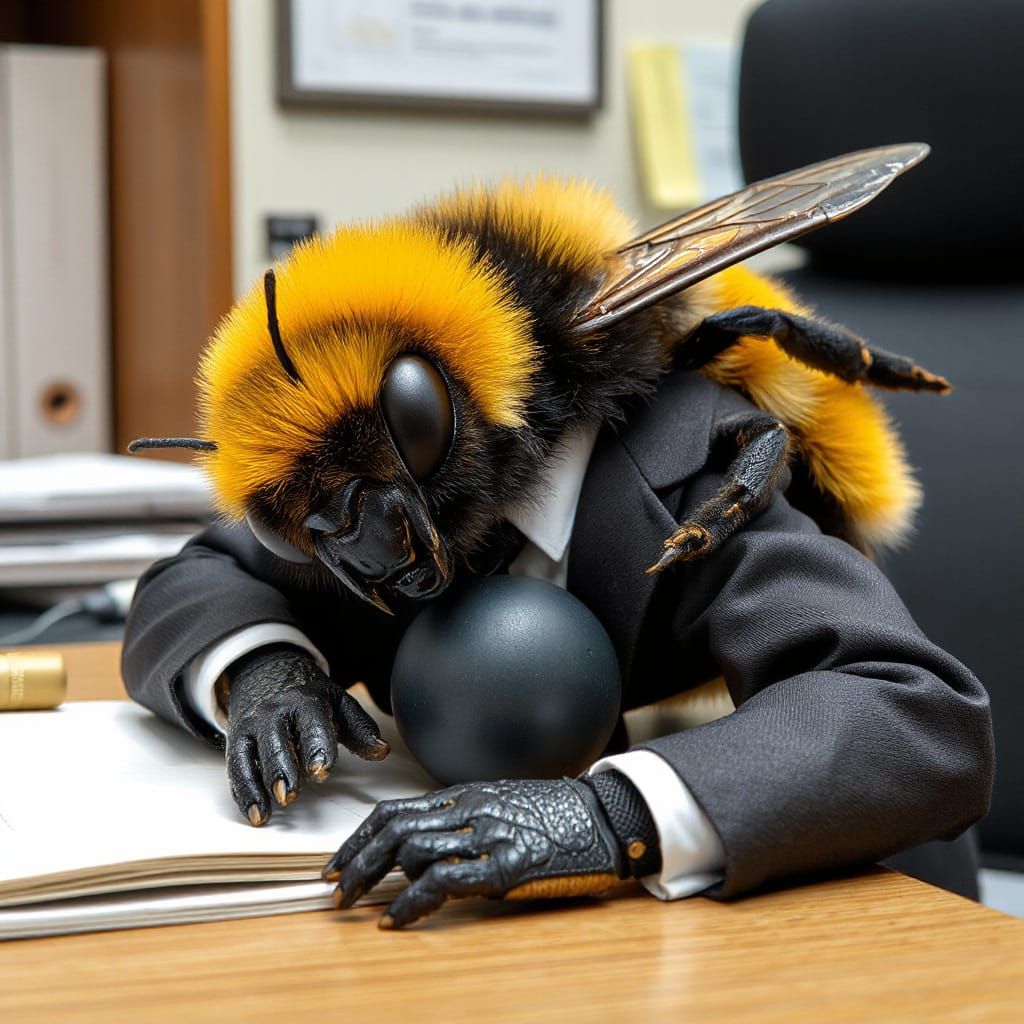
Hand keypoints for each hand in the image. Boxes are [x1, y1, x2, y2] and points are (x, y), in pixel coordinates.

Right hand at [225, 644, 388, 825]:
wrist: (267, 674)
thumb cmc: (309, 698)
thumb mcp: (338, 704)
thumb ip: (360, 729)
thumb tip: (381, 750)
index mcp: (304, 701)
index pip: (311, 723)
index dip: (317, 747)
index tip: (322, 771)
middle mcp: (273, 712)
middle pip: (275, 740)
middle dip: (282, 768)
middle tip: (289, 794)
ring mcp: (252, 726)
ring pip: (249, 754)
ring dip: (257, 784)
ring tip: (266, 811)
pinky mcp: (236, 741)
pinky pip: (236, 767)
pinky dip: (243, 791)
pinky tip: (254, 813)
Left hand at [322, 777, 625, 928]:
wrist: (604, 817)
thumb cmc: (555, 815)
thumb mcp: (503, 807)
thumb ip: (465, 821)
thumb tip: (425, 852)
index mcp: (465, 795)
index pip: (395, 810)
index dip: (359, 837)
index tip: (337, 860)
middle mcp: (469, 809)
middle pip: (393, 829)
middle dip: (355, 860)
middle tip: (333, 888)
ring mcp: (486, 837)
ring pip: (411, 850)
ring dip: (375, 881)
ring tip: (359, 905)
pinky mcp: (505, 867)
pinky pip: (443, 882)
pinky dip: (410, 903)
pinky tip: (395, 920)